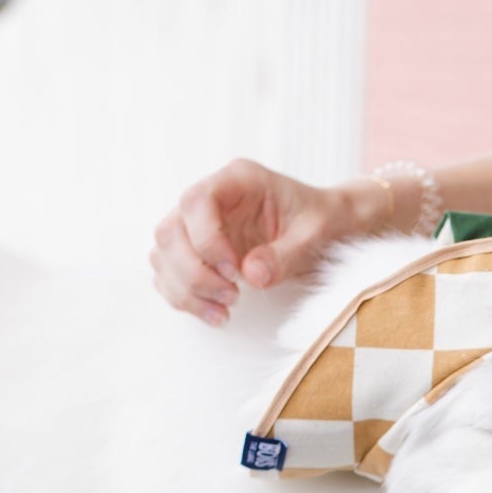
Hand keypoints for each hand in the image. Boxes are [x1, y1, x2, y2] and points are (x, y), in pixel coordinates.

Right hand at [150, 159, 362, 322]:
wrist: (327, 226)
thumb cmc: (321, 220)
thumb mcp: (315, 233)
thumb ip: (286, 253)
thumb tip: (251, 275)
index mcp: (237, 180)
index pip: (196, 201)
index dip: (206, 239)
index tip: (233, 271)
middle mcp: (211, 198)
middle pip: (170, 231)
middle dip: (194, 272)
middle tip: (231, 297)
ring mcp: (197, 224)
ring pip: (163, 255)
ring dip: (186, 289)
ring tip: (224, 313)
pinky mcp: (195, 250)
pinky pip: (169, 273)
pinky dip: (185, 297)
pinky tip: (214, 312)